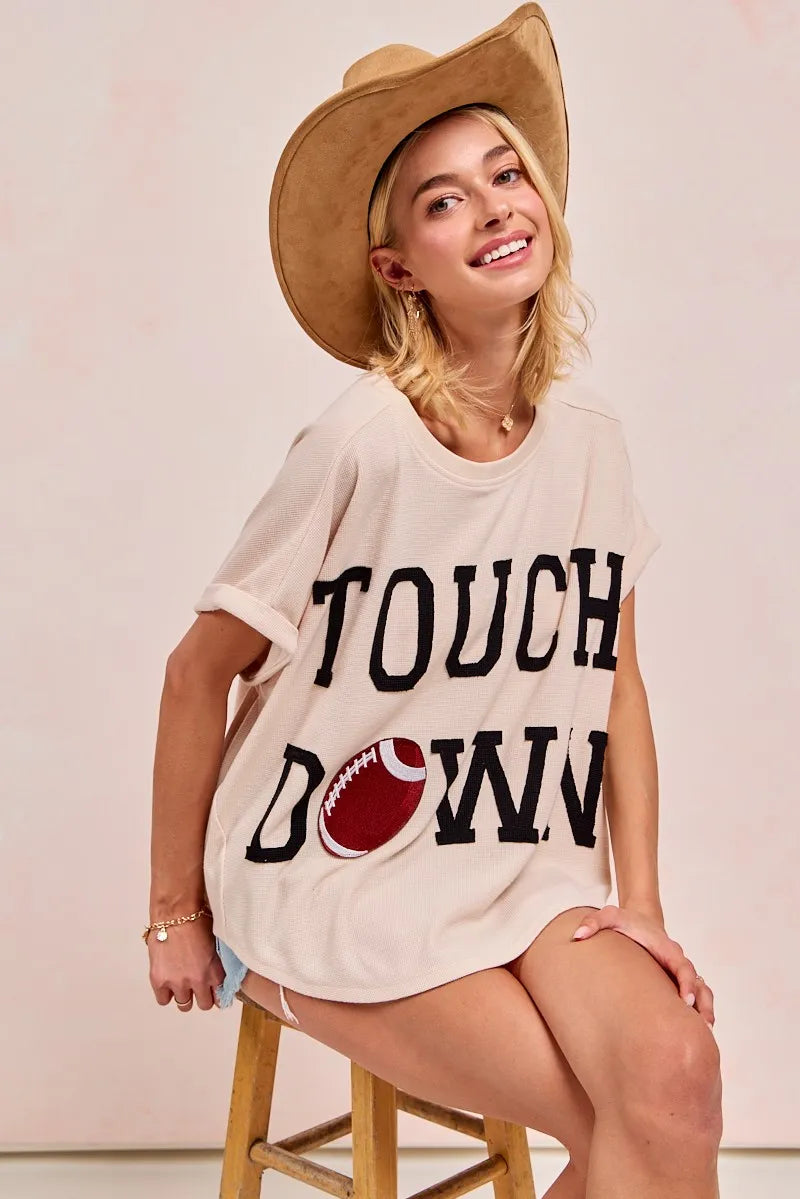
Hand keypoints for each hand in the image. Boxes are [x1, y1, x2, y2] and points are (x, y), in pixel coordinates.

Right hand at [147, 918, 225, 1011]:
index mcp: (215, 972)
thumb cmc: (198, 919)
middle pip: (203, 1005)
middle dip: (201, 996)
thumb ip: (217, 962)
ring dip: (184, 996)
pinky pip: (163, 1000)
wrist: (175, 913)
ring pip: (184, 1005)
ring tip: (181, 983)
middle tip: (197, 986)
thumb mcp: (216, 943)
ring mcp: (177, 983)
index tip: (213, 991)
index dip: (216, 994)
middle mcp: (198, 981)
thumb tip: (216, 971)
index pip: (220, 998)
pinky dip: (165, 993)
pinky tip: (167, 981)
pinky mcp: (159, 981)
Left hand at [571, 904, 714, 1031]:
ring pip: (702, 993)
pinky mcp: (675, 983)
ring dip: (705, 1011)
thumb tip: (578, 936)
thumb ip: (593, 922)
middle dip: (703, 1004)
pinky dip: (698, 1013)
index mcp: (667, 949)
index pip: (684, 967)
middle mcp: (678, 963)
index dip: (687, 984)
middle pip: (699, 984)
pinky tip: (694, 1033)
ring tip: (705, 1034)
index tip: (686, 1001)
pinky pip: (694, 998)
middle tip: (702, 1025)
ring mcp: (678, 975)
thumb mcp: (609, 916)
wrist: (640, 923)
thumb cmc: (626, 922)